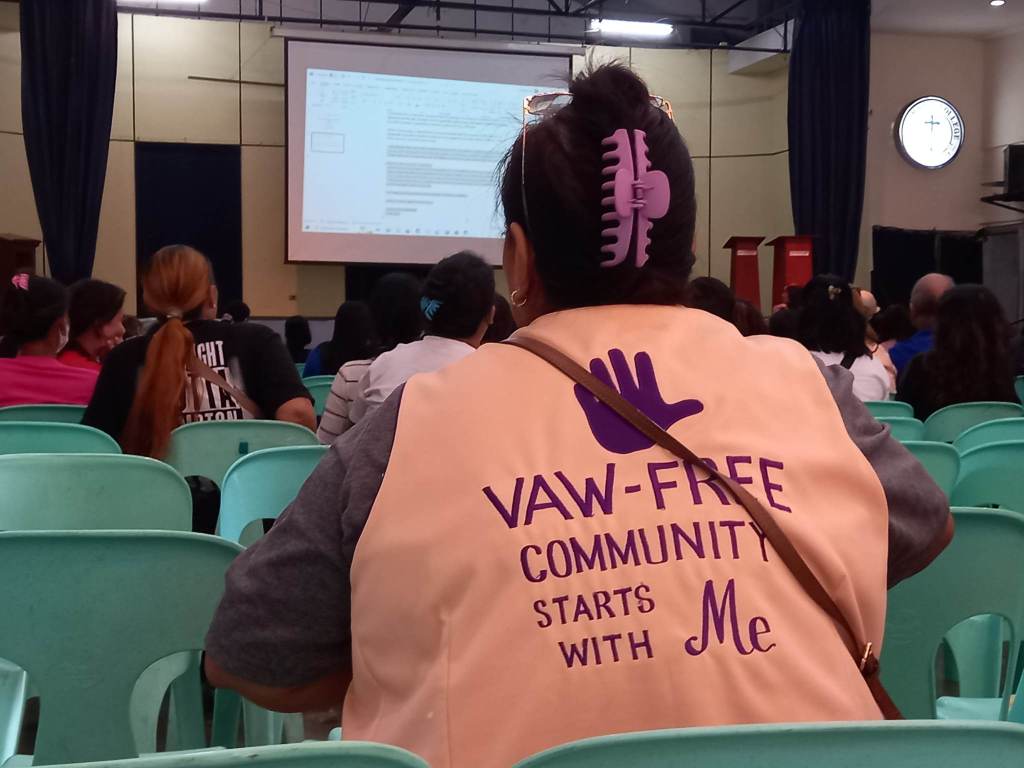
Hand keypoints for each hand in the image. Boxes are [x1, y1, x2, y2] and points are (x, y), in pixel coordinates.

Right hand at [574, 349, 702, 453]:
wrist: (629, 449)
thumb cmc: (648, 431)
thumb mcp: (666, 420)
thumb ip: (680, 410)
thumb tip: (701, 405)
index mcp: (644, 395)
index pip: (645, 378)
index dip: (643, 368)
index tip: (641, 356)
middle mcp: (627, 395)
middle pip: (623, 377)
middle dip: (619, 366)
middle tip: (615, 352)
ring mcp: (611, 403)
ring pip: (605, 385)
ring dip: (600, 375)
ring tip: (596, 363)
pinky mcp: (596, 413)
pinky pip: (588, 402)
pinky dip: (584, 395)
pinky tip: (580, 386)